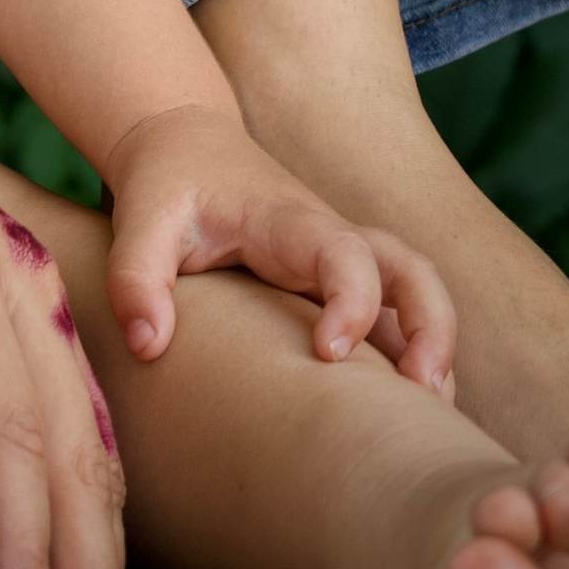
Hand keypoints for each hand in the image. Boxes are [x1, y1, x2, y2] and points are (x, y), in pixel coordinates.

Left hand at [101, 101, 454, 387]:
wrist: (185, 146)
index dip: (351, 301)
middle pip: (413, 270)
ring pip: (416, 296)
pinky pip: (393, 322)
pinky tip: (403, 419)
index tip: (329, 353)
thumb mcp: (140, 219)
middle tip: (421, 393)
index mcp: (287, 221)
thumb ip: (135, 276)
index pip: (345, 252)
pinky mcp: (338, 288)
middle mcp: (330, 240)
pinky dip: (411, 362)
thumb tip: (148, 345)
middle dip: (431, 328)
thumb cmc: (169, 184)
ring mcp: (341, 265)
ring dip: (433, 352)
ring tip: (430, 421)